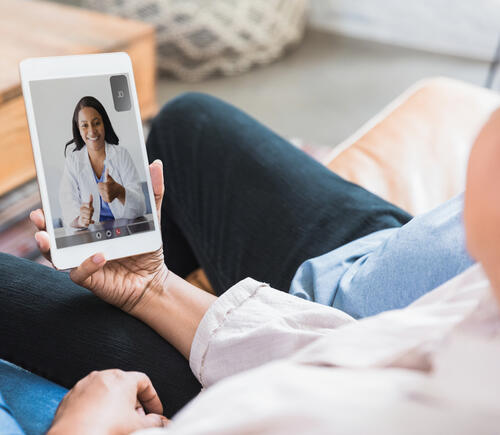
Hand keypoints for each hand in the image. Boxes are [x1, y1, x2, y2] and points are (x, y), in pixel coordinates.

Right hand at [31, 160, 166, 315]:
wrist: (153, 280)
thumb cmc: (146, 248)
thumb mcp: (151, 218)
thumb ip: (153, 194)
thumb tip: (156, 165)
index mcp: (92, 227)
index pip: (68, 214)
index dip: (53, 206)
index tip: (45, 194)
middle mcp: (83, 244)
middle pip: (53, 233)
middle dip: (42, 224)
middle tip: (38, 214)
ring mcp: (84, 261)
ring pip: (56, 255)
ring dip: (48, 246)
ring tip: (45, 236)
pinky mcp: (91, 279)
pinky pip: (80, 273)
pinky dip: (86, 265)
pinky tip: (98, 256)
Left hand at [48, 370, 168, 434]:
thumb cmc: (104, 429)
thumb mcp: (138, 426)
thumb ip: (155, 422)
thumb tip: (162, 422)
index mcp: (123, 378)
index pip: (144, 382)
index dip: (153, 398)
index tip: (155, 411)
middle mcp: (103, 376)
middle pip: (125, 386)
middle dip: (134, 403)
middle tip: (137, 419)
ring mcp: (85, 384)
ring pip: (106, 391)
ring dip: (115, 405)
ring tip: (117, 423)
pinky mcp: (71, 396)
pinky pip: (89, 398)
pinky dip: (96, 408)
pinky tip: (98, 423)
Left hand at [98, 168, 125, 203]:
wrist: (120, 191)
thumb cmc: (114, 184)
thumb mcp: (110, 179)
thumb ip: (107, 174)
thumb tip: (107, 168)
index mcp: (107, 185)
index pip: (98, 185)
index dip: (101, 184)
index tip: (105, 184)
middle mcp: (107, 191)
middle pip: (99, 190)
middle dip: (101, 188)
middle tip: (106, 188)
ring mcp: (108, 196)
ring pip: (100, 194)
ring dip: (103, 193)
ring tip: (107, 191)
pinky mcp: (109, 200)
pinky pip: (103, 198)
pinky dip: (104, 197)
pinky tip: (108, 195)